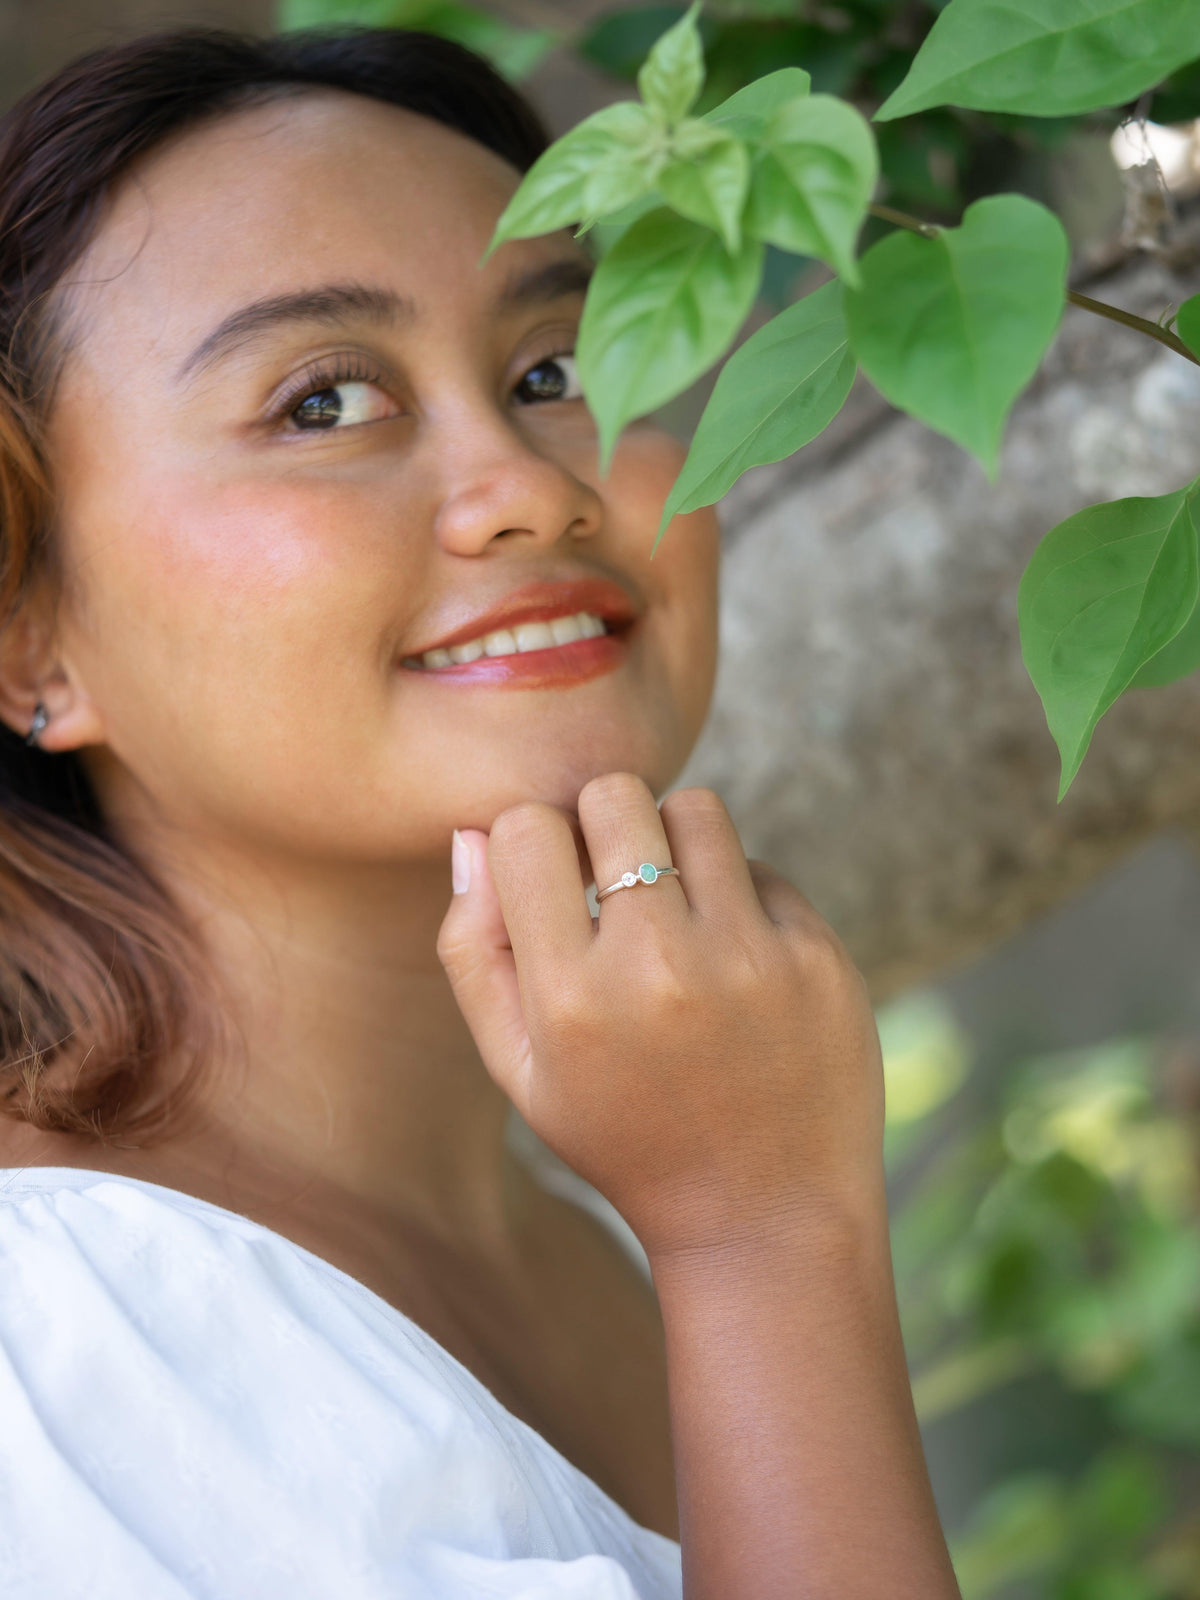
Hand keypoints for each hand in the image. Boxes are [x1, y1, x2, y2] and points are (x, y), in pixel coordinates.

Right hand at [436, 773, 884, 1261]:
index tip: (557, 884)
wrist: (764, 1217)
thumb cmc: (625, 1137)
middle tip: (616, 883)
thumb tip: (472, 833)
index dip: (535, 845)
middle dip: (604, 826)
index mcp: (570, 998)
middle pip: (614, 794)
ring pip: (696, 810)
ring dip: (676, 846)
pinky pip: (762, 868)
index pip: (525, 829)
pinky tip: (735, 965)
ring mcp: (749, 958)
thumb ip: (474, 950)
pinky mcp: (817, 957)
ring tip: (676, 911)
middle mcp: (659, 967)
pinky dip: (741, 899)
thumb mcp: (521, 1070)